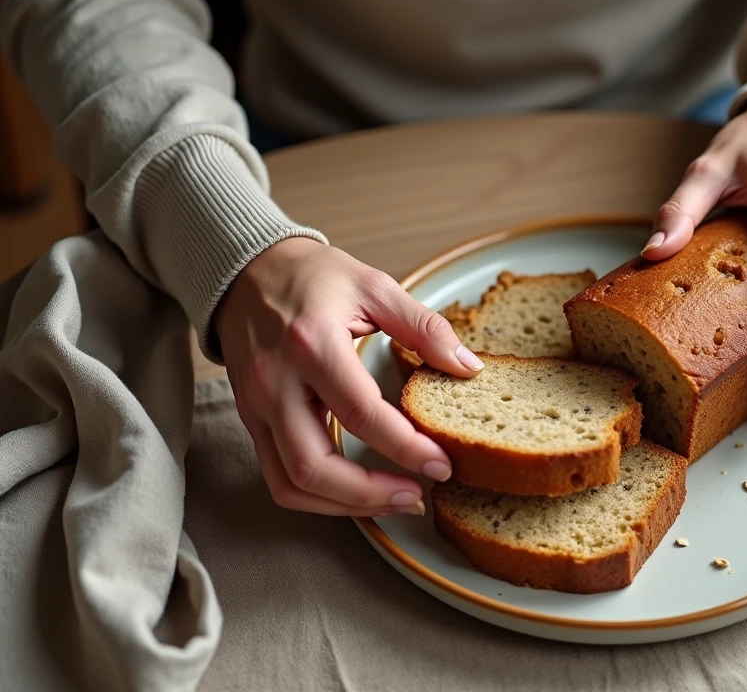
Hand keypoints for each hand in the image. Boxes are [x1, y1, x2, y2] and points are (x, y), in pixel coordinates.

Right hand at [215, 237, 483, 516]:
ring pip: (293, 483)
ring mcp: (256, 406)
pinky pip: (277, 477)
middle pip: (316, 466)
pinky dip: (317, 498)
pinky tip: (356, 495)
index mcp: (311, 343)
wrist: (248, 270)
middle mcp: (275, 382)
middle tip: (418, 495)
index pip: (361, 413)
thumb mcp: (375, 286)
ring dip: (345, 505)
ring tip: (393, 502)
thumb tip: (468, 368)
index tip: (442, 464)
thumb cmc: (313, 276)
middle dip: (371, 494)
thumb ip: (425, 327)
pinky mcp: (250, 420)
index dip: (406, 447)